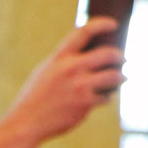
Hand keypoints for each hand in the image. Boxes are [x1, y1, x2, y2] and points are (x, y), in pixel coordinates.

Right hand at [0, 18, 126, 143]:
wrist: (26, 123)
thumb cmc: (35, 97)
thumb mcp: (45, 71)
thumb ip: (65, 61)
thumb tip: (91, 56)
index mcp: (59, 57)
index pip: (84, 32)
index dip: (102, 24)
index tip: (113, 24)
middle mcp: (71, 69)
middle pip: (108, 54)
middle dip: (119, 56)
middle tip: (122, 59)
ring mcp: (80, 86)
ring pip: (114, 76)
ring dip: (120, 77)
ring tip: (121, 78)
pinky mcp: (85, 104)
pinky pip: (106, 97)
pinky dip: (106, 98)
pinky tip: (101, 99)